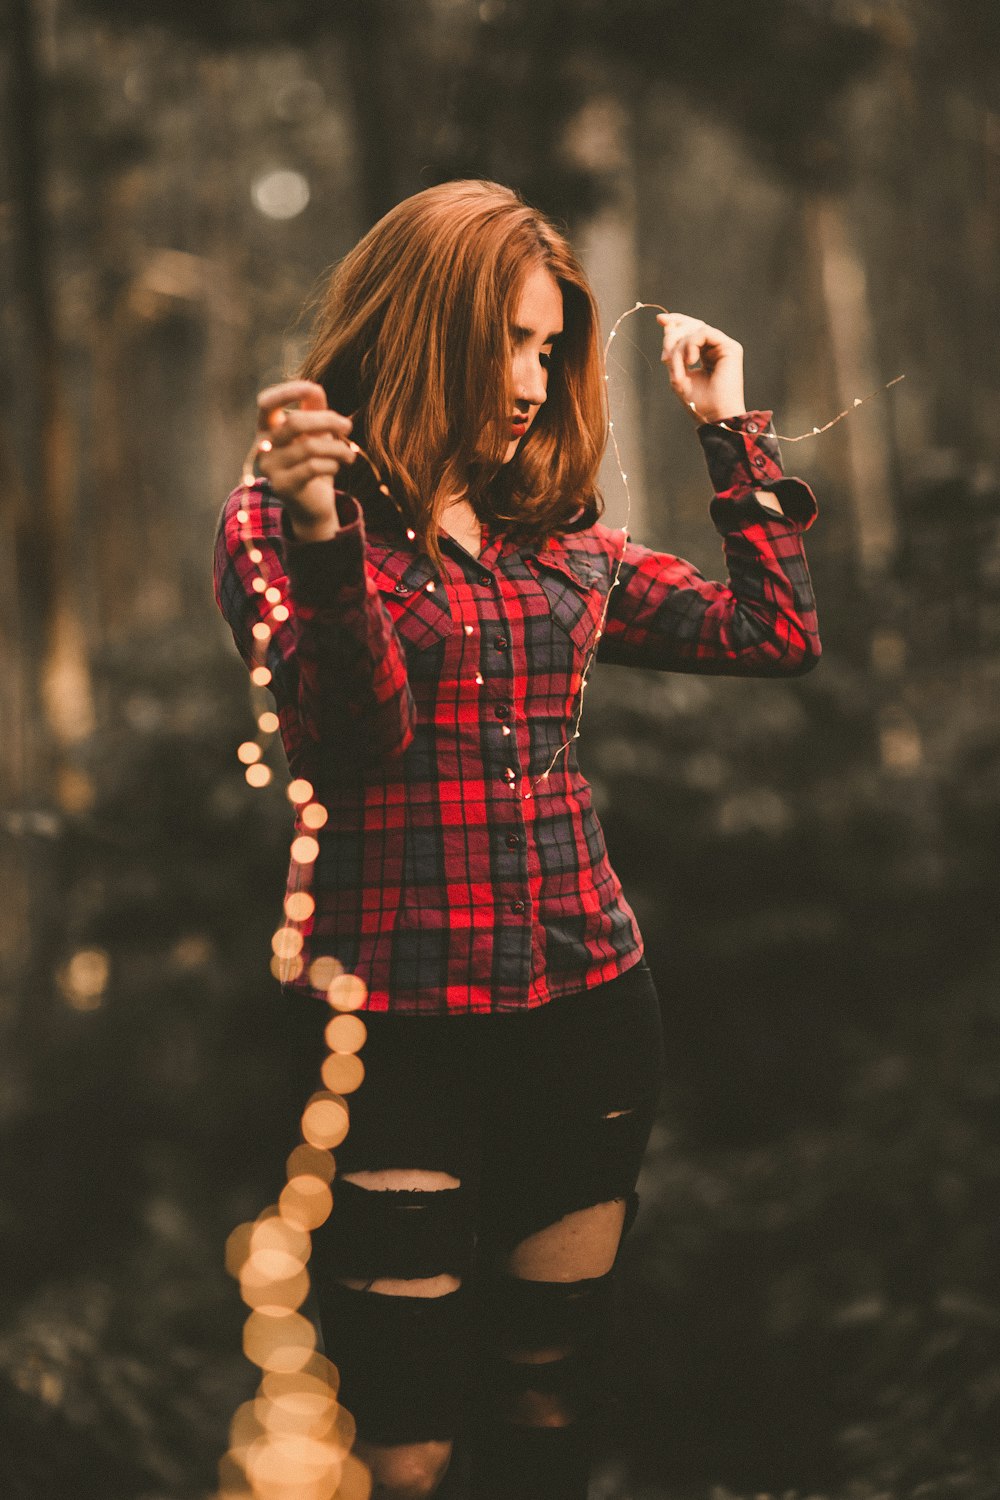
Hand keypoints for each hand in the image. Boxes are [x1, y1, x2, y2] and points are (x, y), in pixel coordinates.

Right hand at [254, 380, 356, 541]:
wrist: (313, 505)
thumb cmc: (314, 462)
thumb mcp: (315, 432)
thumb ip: (314, 409)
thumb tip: (314, 388)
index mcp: (266, 428)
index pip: (267, 403)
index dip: (287, 392)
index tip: (313, 388)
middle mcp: (263, 447)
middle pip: (295, 423)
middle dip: (328, 421)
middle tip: (348, 427)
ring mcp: (270, 468)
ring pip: (309, 447)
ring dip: (337, 447)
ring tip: (350, 454)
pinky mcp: (283, 486)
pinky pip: (313, 467)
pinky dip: (332, 464)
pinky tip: (339, 467)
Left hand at [657, 312, 745, 425]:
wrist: (714, 417)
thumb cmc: (697, 402)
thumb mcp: (677, 372)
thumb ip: (672, 350)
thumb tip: (665, 322)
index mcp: (704, 354)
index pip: (690, 331)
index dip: (676, 321)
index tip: (660, 320)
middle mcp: (716, 348)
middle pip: (693, 325)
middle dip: (674, 333)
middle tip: (665, 355)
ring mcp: (724, 347)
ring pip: (696, 329)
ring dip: (680, 346)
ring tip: (679, 366)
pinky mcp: (731, 347)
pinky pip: (704, 333)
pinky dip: (691, 344)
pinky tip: (690, 361)